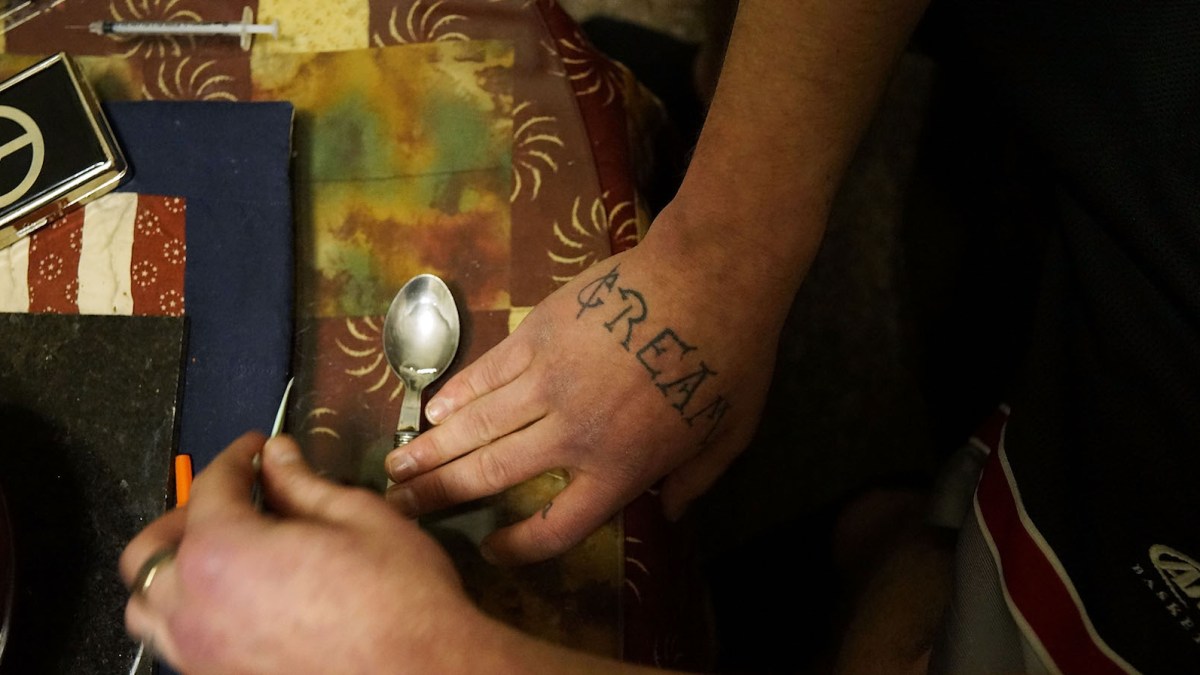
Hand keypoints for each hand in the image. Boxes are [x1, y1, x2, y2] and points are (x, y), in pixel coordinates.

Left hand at [120, 432, 480, 673]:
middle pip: (151, 550)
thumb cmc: (398, 597)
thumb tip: (277, 457)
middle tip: (233, 501)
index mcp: (222, 552)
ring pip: (151, 606)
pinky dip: (192, 614)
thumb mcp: (358, 517)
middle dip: (187, 515)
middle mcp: (193, 607)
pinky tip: (240, 603)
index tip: (255, 450)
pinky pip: (179, 644)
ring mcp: (200, 655)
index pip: (210, 487)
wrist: (422, 672)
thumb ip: (302, 485)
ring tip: (223, 556)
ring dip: (176, 571)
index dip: (235, 459)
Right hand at [384, 211, 789, 564]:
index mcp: (619, 469)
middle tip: (400, 508)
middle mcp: (571, 434)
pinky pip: (484, 373)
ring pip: (475, 425)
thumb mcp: (730, 437)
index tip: (492, 550)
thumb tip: (668, 512)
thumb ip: (693, 481)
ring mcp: (547, 382)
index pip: (557, 527)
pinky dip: (454, 394)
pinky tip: (430, 410)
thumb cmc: (731, 358)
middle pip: (491, 475)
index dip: (520, 547)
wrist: (709, 278)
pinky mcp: (537, 336)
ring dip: (429, 449)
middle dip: (440, 496)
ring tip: (394, 467)